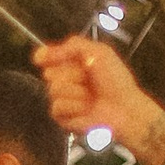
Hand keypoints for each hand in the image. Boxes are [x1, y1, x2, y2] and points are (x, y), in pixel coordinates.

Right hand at [32, 34, 164, 164]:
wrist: (126, 108)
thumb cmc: (116, 81)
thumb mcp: (99, 52)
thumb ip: (71, 46)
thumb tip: (39, 55)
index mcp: (71, 65)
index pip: (47, 57)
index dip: (52, 57)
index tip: (59, 60)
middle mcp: (65, 81)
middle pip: (49, 73)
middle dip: (71, 74)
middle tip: (88, 79)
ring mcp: (63, 100)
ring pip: (53, 90)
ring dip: (76, 92)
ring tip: (91, 97)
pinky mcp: (63, 118)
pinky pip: (56, 107)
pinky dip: (74, 107)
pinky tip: (86, 109)